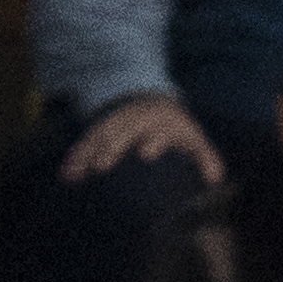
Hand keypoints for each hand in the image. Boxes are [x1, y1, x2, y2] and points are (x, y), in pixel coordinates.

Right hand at [61, 91, 226, 187]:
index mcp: (162, 121)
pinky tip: (67, 174)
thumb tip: (215, 177)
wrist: (153, 103)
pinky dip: (75, 156)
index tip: (147, 154)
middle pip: (122, 131)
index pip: (159, 130)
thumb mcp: (194, 140)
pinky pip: (85, 141)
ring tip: (77, 174)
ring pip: (99, 134)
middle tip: (102, 166)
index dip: (154, 140)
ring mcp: (116, 122)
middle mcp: (137, 118)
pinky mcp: (100, 128)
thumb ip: (206, 158)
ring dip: (87, 153)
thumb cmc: (177, 130)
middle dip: (111, 147)